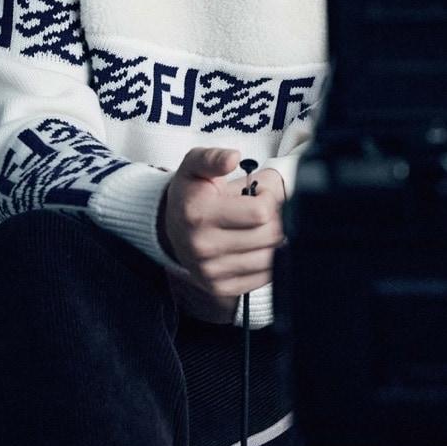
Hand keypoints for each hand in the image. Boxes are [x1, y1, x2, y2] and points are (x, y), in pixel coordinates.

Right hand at [160, 148, 284, 318]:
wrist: (170, 227)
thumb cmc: (190, 193)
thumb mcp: (195, 165)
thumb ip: (214, 157)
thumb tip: (233, 157)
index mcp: (199, 214)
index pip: (261, 212)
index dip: (269, 197)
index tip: (260, 192)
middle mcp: (203, 246)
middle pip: (269, 236)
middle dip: (276, 218)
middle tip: (263, 208)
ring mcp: (211, 272)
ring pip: (269, 259)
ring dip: (273, 240)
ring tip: (258, 226)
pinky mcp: (220, 288)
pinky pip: (263, 278)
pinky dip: (267, 261)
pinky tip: (255, 245)